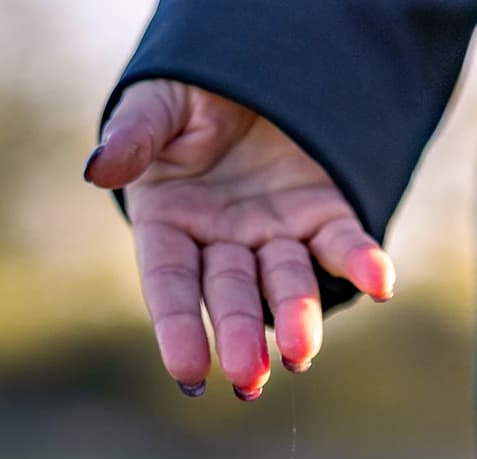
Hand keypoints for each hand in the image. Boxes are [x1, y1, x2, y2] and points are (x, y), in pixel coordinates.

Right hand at [85, 79, 394, 399]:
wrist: (249, 63)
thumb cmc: (189, 92)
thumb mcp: (156, 104)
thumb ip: (134, 137)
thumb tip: (97, 170)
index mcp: (170, 225)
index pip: (171, 286)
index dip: (178, 328)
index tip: (190, 372)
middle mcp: (223, 242)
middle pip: (231, 295)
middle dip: (239, 335)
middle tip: (249, 378)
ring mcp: (274, 233)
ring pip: (286, 283)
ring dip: (295, 317)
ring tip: (301, 354)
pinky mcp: (321, 213)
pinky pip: (343, 242)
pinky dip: (362, 262)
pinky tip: (380, 283)